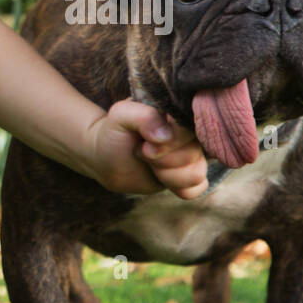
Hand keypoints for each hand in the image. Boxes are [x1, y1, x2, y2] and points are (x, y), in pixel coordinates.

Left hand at [87, 100, 207, 198]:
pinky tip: (159, 176)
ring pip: (195, 175)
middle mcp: (192, 134)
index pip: (194, 129)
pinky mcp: (187, 175)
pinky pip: (197, 188)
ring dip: (165, 173)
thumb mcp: (121, 116)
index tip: (146, 143)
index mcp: (181, 113)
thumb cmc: (115, 132)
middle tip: (142, 150)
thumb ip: (144, 116)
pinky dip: (177, 187)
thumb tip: (167, 135)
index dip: (170, 142)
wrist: (106, 155)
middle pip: (193, 155)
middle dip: (160, 158)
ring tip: (148, 161)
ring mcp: (192, 155)